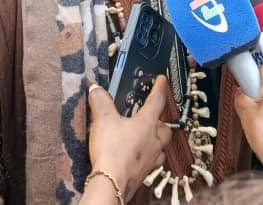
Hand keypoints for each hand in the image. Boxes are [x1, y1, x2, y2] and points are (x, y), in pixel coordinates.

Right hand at [86, 75, 171, 201]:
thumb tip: (96, 89)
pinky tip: (138, 157)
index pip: (157, 100)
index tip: (162, 80)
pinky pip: (152, 163)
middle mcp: (154, 141)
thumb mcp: (103, 119)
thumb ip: (101, 101)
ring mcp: (151, 159)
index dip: (160, 88)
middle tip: (153, 116)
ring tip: (146, 138)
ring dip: (156, 141)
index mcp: (147, 124)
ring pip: (161, 147)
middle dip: (161, 120)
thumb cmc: (112, 151)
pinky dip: (147, 158)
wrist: (112, 182)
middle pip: (166, 127)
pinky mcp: (144, 173)